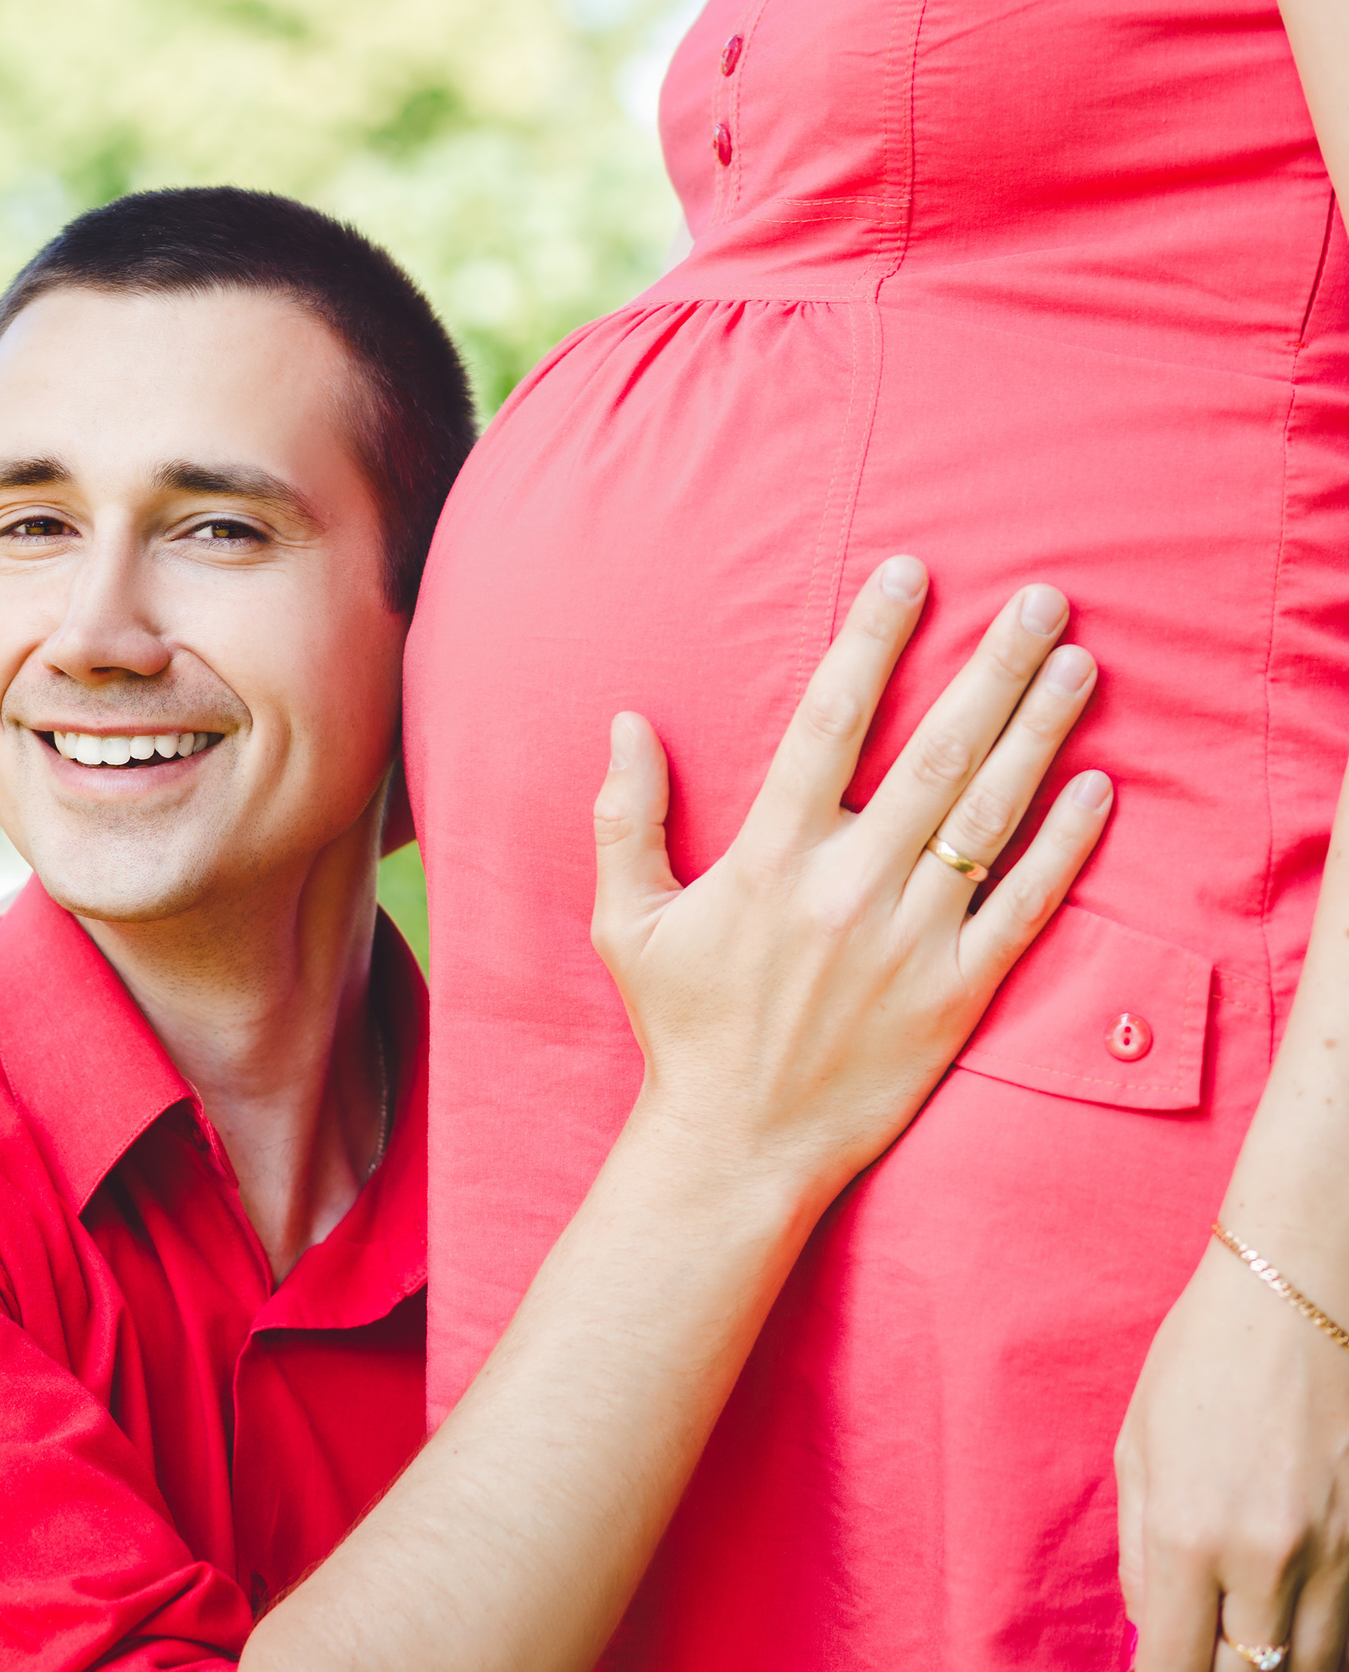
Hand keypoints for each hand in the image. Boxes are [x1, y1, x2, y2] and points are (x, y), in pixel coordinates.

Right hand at [589, 554, 1112, 1195]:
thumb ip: (625, 817)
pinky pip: (1025, 906)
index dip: (873, 641)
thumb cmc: (681, 1028)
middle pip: (936, 754)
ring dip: (1042, 732)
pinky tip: (1097, 786)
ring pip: (991, 816)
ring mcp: (912, 941)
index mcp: (769, 861)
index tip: (912, 575)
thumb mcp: (626, 922)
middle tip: (1043, 598)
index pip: (829, 725)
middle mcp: (849, 889)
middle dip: (994, 667)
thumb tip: (627, 721)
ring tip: (1079, 663)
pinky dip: (1065, 845)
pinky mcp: (958, 993)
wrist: (737, 1146)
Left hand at [1121, 1230, 1348, 1671]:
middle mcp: (1271, 1559)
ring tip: (1241, 1629)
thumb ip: (1141, 1552)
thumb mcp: (1139, 1449)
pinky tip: (1287, 1606)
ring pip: (1313, 1663)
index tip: (1158, 1671)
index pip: (1177, 1666)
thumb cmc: (1203, 1361)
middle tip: (1200, 1644)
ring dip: (1274, 1660)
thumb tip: (1151, 1625)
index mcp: (1193, 1537)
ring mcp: (1340, 1555)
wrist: (1301, 1296)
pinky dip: (1319, 1630)